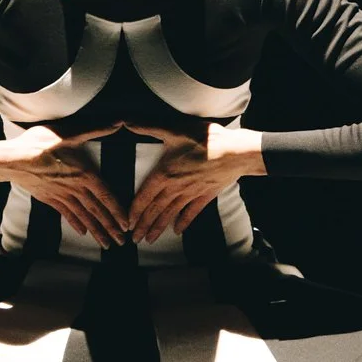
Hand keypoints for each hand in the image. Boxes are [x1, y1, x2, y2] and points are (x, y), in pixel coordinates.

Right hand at [0, 123, 128, 247]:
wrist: (12, 159)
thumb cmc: (39, 144)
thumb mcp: (68, 133)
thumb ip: (94, 129)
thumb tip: (118, 122)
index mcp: (84, 174)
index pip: (106, 196)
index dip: (117, 211)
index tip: (126, 225)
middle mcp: (75, 188)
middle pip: (97, 211)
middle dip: (110, 228)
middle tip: (122, 243)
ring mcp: (61, 195)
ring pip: (83, 216)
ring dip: (96, 231)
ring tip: (106, 244)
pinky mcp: (49, 198)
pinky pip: (66, 214)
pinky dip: (76, 223)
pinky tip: (82, 232)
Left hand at [125, 122, 265, 243]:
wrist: (235, 152)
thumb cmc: (205, 138)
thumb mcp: (174, 129)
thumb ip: (148, 127)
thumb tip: (125, 121)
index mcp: (164, 174)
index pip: (144, 197)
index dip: (134, 212)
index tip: (127, 224)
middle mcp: (175, 187)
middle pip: (155, 210)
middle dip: (143, 226)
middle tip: (134, 240)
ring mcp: (190, 193)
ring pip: (170, 214)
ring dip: (159, 228)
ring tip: (150, 241)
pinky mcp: (205, 195)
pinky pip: (191, 213)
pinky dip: (184, 222)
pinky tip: (177, 232)